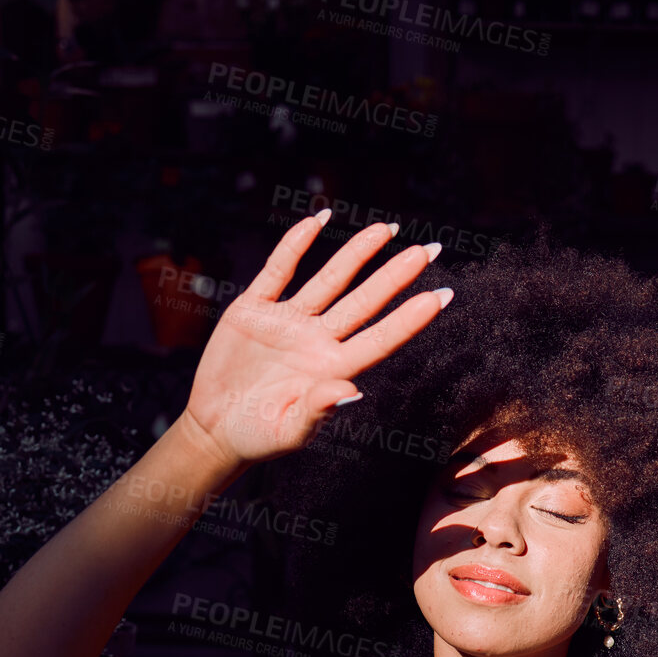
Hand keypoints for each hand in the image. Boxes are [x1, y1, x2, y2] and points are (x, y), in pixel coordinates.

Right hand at [180, 215, 449, 466]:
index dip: (411, 318)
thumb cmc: (256, 437)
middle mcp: (317, 341)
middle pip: (364, 302)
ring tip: (386, 229)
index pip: (381, 338)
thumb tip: (350, 393)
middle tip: (430, 249)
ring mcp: (289, 322)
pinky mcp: (255, 309)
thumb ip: (318, 411)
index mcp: (332, 370)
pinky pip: (279, 270)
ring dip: (357, 253)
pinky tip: (318, 219)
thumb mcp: (287, 431)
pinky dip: (295, 244)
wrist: (215, 428)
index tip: (442, 295)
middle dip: (396, 275)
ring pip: (330, 279)